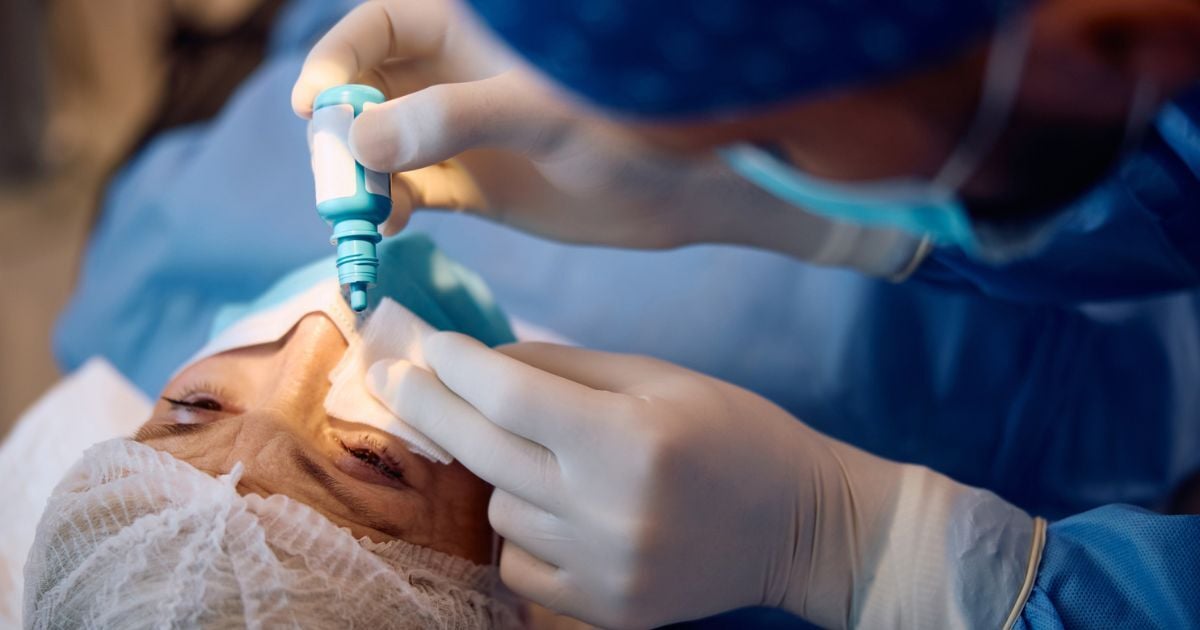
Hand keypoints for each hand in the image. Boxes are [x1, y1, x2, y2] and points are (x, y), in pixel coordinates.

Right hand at [292, 0, 921, 274]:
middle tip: (336, 177)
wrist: (687, 189)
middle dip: (339, 129)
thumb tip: (360, 141)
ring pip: (380, 145)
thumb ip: (454, 117)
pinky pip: (409, 191)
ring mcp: (460, 133)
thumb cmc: (631, 125)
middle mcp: (454, 77)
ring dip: (358, 176)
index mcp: (469, 30)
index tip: (318, 109)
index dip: (338, 60)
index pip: (377, 25)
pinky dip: (389, 209)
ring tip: (361, 212)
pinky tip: (390, 229)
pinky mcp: (473, 185)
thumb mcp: (541, 112)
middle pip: (365, 89)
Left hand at [367, 335, 1041, 627]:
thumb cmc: (732, 431)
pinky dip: (523, 528)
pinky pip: (519, 561)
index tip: (422, 341)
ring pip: (498, 507)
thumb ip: (564, 369)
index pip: (509, 395)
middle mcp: (611, 509)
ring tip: (544, 455)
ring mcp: (604, 568)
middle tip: (392, 373)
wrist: (798, 524)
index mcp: (631, 438)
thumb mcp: (657, 378)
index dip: (454, 363)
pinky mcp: (605, 608)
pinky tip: (556, 507)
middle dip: (430, 403)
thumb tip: (481, 360)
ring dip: (500, 471)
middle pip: (483, 450)